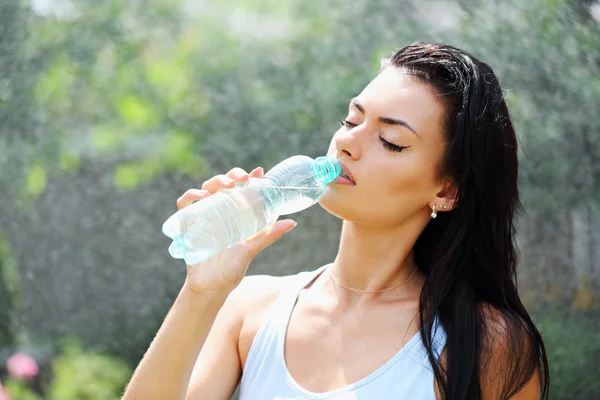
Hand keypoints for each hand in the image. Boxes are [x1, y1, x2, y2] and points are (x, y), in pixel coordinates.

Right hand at [175, 167, 296, 293]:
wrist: (210, 287)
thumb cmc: (231, 269)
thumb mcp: (251, 249)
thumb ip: (269, 236)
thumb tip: (293, 223)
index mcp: (235, 213)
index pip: (242, 188)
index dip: (250, 177)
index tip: (259, 172)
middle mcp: (219, 210)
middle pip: (223, 183)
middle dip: (232, 175)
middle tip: (242, 179)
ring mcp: (202, 215)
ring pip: (206, 188)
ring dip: (215, 181)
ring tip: (227, 185)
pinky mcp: (187, 223)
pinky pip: (184, 203)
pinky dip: (191, 195)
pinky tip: (201, 196)